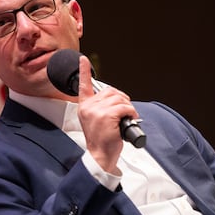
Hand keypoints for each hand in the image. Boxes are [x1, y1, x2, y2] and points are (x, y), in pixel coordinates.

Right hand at [77, 56, 137, 174]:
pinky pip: (125, 107)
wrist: (100, 155)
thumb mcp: (94, 120)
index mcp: (84, 106)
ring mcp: (96, 111)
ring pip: (119, 99)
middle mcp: (88, 106)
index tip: (83, 59)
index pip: (83, 85)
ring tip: (126, 119)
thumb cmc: (101, 140)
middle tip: (124, 112)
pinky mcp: (106, 116)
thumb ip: (100, 107)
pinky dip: (131, 113)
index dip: (83, 71)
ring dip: (128, 108)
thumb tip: (116, 99)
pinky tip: (128, 121)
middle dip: (122, 100)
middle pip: (111, 92)